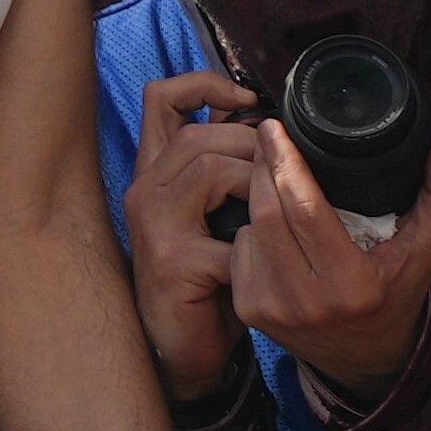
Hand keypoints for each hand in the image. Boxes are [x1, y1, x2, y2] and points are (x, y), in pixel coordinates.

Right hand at [122, 68, 264, 395]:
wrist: (183, 346)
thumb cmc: (206, 279)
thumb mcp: (212, 218)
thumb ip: (225, 177)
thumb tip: (269, 134)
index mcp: (157, 171)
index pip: (162, 99)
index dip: (203, 84)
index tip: (247, 97)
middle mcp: (146, 188)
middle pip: (198, 134)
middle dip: (251, 144)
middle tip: (285, 172)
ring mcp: (153, 223)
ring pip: (208, 169)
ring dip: (255, 184)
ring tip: (277, 210)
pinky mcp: (171, 260)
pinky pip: (227, 235)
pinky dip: (258, 247)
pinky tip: (269, 263)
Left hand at [229, 124, 430, 400]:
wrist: (370, 359)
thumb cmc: (397, 296)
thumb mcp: (425, 249)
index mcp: (352, 283)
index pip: (303, 209)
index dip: (285, 162)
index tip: (275, 127)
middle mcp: (307, 300)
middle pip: (267, 212)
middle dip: (263, 169)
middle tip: (269, 140)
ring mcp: (273, 308)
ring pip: (248, 228)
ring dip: (255, 198)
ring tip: (273, 180)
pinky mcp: (250, 311)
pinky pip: (238, 251)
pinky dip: (250, 229)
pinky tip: (269, 225)